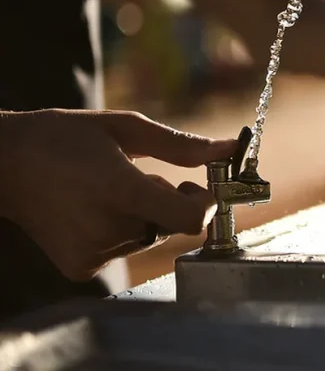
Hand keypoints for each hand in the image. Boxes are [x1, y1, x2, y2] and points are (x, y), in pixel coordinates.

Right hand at [0, 109, 236, 280]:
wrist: (4, 165)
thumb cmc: (65, 137)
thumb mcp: (125, 128)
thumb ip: (181, 145)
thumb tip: (230, 148)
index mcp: (120, 191)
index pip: (192, 219)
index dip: (206, 204)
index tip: (199, 186)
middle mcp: (108, 228)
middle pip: (172, 225)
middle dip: (170, 202)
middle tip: (144, 178)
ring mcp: (92, 253)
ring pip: (149, 237)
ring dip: (144, 215)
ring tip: (109, 191)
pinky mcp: (81, 268)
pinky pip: (124, 250)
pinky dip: (121, 232)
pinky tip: (92, 211)